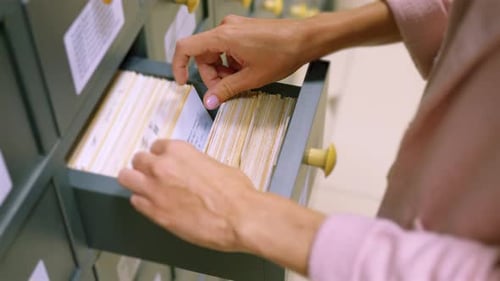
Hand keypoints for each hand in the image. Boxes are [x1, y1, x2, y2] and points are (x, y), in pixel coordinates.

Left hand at [118, 139, 325, 274]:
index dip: (161, 155)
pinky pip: (135, 202)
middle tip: (154, 176)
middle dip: (145, 167)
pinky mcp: (154, 213)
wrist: (238, 217)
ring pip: (126, 178)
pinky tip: (153, 206)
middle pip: (138, 160)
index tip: (166, 162)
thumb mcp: (216, 166)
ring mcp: (154, 189)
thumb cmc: (235, 191)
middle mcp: (161, 166)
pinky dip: (142, 202)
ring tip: (145, 189)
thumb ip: (196, 166)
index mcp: (179, 151)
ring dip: (136, 182)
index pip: (157, 146)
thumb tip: (195, 173)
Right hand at [173, 15, 309, 108]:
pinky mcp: (243, 30)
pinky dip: (232, 63)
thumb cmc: (284, 52)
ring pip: (216, 53)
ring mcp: (235, 27)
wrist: (305, 39)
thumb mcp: (251, 78)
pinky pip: (227, 48)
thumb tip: (209, 100)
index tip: (182, 82)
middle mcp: (226, 28)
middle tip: (225, 90)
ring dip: (223, 70)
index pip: (186, 47)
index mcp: (223, 36)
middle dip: (211, 75)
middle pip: (203, 55)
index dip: (179, 66)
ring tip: (242, 79)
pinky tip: (247, 70)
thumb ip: (226, 90)